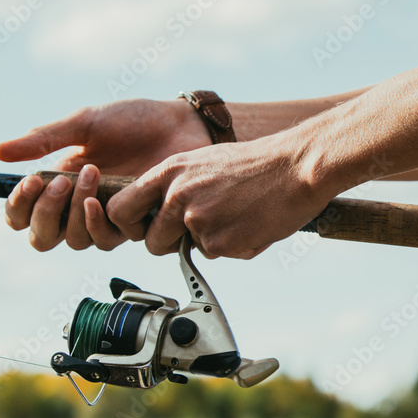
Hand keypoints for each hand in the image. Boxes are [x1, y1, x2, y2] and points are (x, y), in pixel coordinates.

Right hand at [0, 98, 211, 250]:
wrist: (180, 124)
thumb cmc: (135, 120)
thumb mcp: (85, 123)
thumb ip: (44, 139)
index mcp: (61, 183)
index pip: (25, 215)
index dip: (19, 208)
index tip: (30, 183)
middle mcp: (81, 206)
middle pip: (45, 238)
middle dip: (46, 213)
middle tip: (59, 181)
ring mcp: (110, 217)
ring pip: (79, 241)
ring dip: (75, 213)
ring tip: (92, 174)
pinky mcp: (138, 223)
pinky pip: (112, 238)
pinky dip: (102, 220)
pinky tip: (107, 197)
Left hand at [106, 135, 331, 258]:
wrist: (296, 167)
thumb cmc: (258, 163)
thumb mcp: (206, 162)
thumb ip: (178, 186)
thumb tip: (164, 217)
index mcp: (170, 172)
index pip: (121, 209)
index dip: (133, 225)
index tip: (148, 227)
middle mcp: (177, 197)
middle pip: (152, 242)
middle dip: (172, 244)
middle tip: (201, 230)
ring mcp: (198, 221)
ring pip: (192, 250)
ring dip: (213, 242)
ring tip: (239, 216)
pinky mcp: (220, 242)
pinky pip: (220, 255)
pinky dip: (236, 246)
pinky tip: (254, 223)